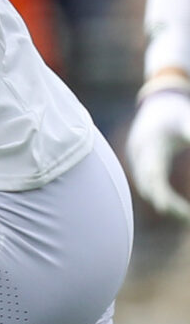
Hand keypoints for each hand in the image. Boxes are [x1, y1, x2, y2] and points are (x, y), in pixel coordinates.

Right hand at [127, 87, 189, 219]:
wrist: (156, 104)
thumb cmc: (174, 112)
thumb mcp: (186, 120)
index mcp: (150, 146)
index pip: (152, 172)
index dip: (157, 191)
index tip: (164, 209)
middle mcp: (140, 157)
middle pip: (149, 186)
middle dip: (167, 204)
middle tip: (188, 219)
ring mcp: (138, 163)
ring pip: (147, 189)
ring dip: (165, 203)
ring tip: (187, 217)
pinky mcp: (142, 167)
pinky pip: (149, 187)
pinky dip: (162, 197)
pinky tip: (178, 207)